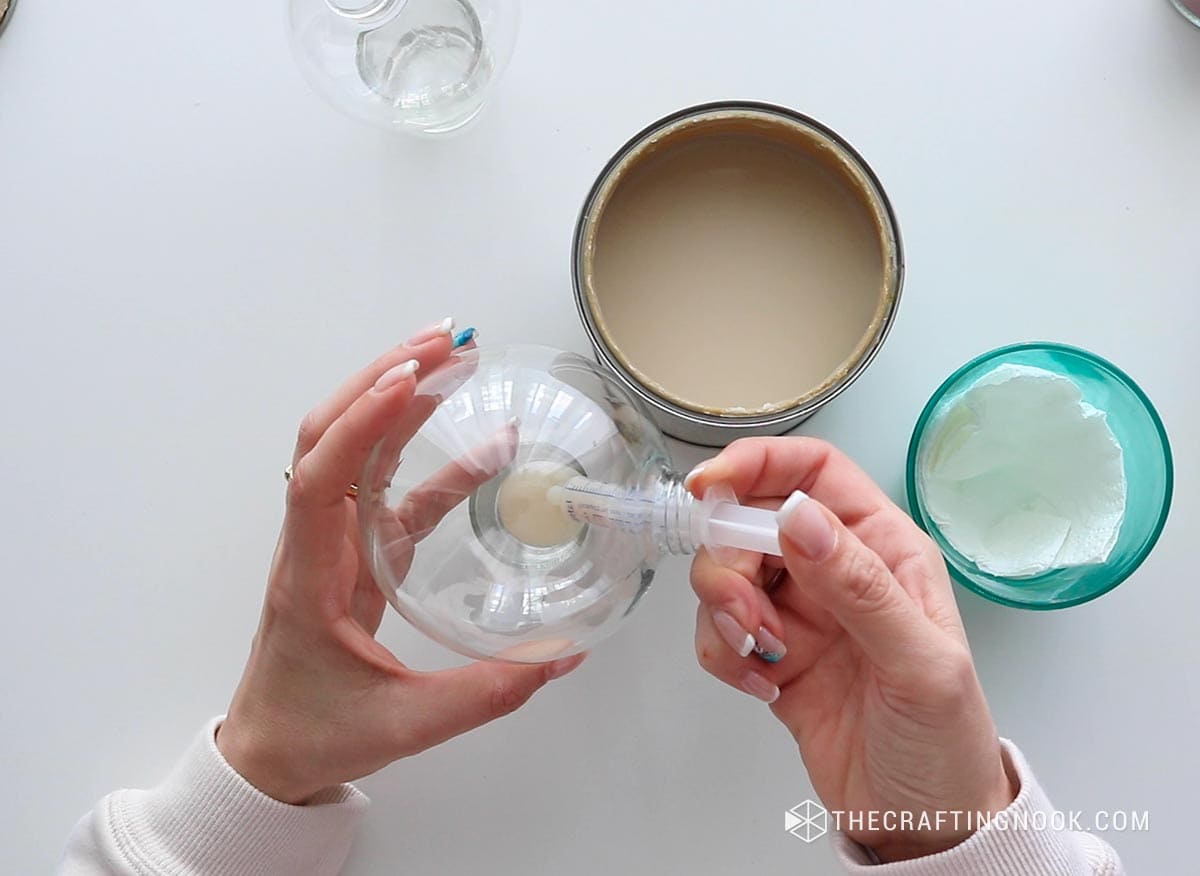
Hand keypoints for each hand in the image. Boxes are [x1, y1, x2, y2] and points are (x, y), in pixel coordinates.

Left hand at [217, 323, 583, 804]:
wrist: (270, 755)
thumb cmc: (315, 734)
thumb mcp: (405, 724)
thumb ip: (486, 693)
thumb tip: (561, 657)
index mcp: (311, 575)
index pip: (321, 475)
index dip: (361, 421)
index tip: (408, 377)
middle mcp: (316, 542)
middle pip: (332, 433)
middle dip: (383, 377)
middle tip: (445, 339)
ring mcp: (336, 541)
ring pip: (357, 448)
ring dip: (401, 399)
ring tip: (457, 359)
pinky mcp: (359, 552)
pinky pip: (395, 490)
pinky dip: (434, 460)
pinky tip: (485, 448)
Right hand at [688, 438, 1015, 861]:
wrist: (922, 825)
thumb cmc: (945, 742)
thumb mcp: (918, 662)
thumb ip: (858, 586)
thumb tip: (798, 517)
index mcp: (883, 547)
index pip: (813, 470)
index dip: (758, 465)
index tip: (709, 487)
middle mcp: (836, 569)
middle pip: (751, 521)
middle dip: (730, 562)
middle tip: (748, 616)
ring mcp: (801, 611)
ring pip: (726, 574)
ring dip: (725, 612)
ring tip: (763, 656)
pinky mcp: (771, 653)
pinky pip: (718, 629)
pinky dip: (724, 653)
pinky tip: (764, 685)